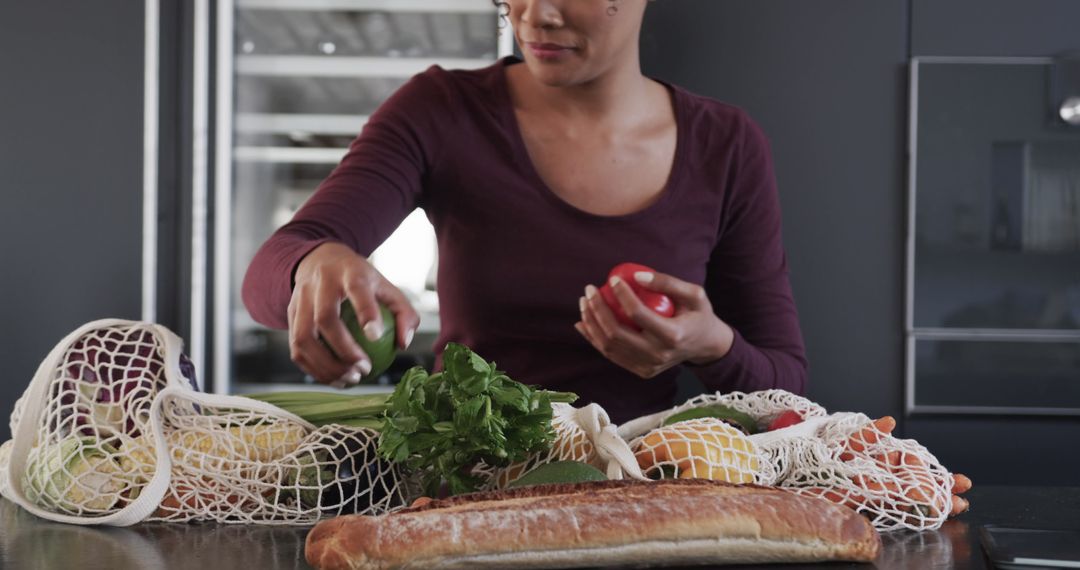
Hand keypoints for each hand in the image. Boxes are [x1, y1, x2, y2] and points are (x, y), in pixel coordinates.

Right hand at [288, 242, 419, 385]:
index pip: (357, 290)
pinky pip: (295, 348)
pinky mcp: (289, 315)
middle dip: (344, 349)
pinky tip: (334, 379)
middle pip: (325, 318)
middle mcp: (321, 283)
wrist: (320, 260)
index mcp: (350, 272)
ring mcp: (300, 299)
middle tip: (363, 369)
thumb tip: (403, 343)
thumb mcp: (386, 287)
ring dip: (326, 365)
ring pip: (303, 337)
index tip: (375, 336)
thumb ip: (403, 313)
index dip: (366, 312)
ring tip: (349, 379)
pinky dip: (313, 369)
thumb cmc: (360, 280)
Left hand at [575, 270, 733, 378]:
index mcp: (673, 336)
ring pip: (609, 347)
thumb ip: (667, 282)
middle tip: (589, 290)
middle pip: (616, 334)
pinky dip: (594, 339)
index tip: (612, 279)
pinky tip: (583, 322)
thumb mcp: (694, 294)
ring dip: (591, 324)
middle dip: (597, 309)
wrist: (706, 346)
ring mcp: (648, 367)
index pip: (638, 314)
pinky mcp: (641, 371)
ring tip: (584, 302)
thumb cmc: (699, 315)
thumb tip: (635, 275)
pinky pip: (612, 355)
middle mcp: (658, 355)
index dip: (621, 295)